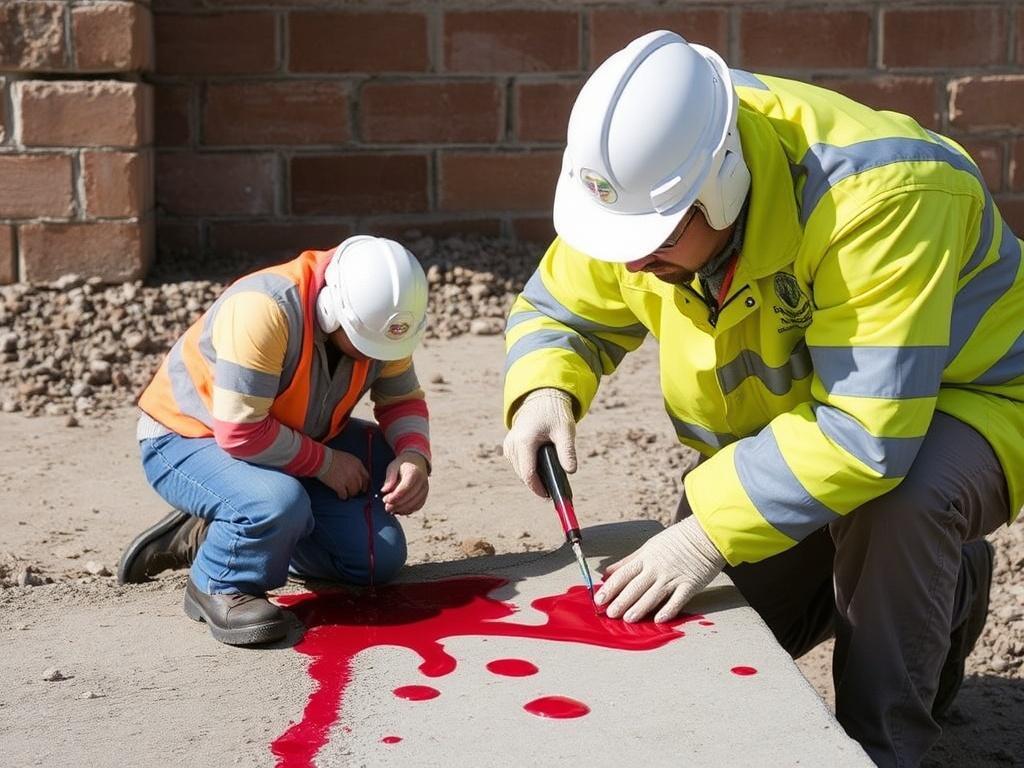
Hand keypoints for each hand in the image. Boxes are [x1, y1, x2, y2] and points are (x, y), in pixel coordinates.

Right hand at [318, 449, 368, 499]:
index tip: (363, 488)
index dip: (365, 484)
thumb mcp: (348, 458)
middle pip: (360, 485)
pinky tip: (340, 495)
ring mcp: (348, 480)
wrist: (322, 459)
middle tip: (353, 492)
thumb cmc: (332, 457)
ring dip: (350, 494)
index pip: (366, 477)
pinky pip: (344, 495)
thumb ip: (355, 467)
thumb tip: (356, 475)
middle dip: (357, 490)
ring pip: (354, 491)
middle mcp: (355, 472)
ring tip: (346, 494)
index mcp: (358, 464)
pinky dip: (343, 496)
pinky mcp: (340, 486)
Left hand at [381, 451, 428, 514]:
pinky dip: (408, 510)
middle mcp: (422, 481)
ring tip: (391, 510)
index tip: (384, 499)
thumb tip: (384, 491)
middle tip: (386, 507)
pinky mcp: (425, 495)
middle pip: (410, 497)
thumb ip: (389, 478)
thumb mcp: (393, 467)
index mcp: (414, 472)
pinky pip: (418, 506)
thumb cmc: (402, 465)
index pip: (405, 488)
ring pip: (414, 504)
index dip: (394, 496)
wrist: (416, 461)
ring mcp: (425, 489)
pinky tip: (399, 510)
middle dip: (397, 504)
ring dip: (402, 509)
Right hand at [502, 388, 576, 496]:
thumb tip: (571, 471)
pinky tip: (541, 471)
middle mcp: (512, 444)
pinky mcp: (509, 446)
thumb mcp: (565, 431)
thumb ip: (567, 452)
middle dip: (538, 485)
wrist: (541, 398)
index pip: (528, 473)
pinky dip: (529, 469)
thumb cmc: (554, 413)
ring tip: (549, 483)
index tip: (549, 496)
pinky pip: (518, 464)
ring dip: (533, 477)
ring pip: (520, 471)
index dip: (538, 488)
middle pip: (523, 475)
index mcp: (524, 441)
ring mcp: (509, 445)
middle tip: (554, 492)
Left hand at [595, 516, 725, 622]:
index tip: (599, 599)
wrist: (705, 535)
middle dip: (621, 601)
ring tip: (628, 619)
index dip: (610, 588)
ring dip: (639, 608)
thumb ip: (627, 561)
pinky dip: (668, 610)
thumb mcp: (648, 546)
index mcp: (645, 558)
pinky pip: (677, 600)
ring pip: (653, 595)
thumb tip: (607, 573)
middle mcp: (657, 568)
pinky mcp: (689, 584)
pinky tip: (658, 619)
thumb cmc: (676, 541)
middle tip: (610, 614)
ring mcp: (673, 577)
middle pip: (635, 587)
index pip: (623, 574)